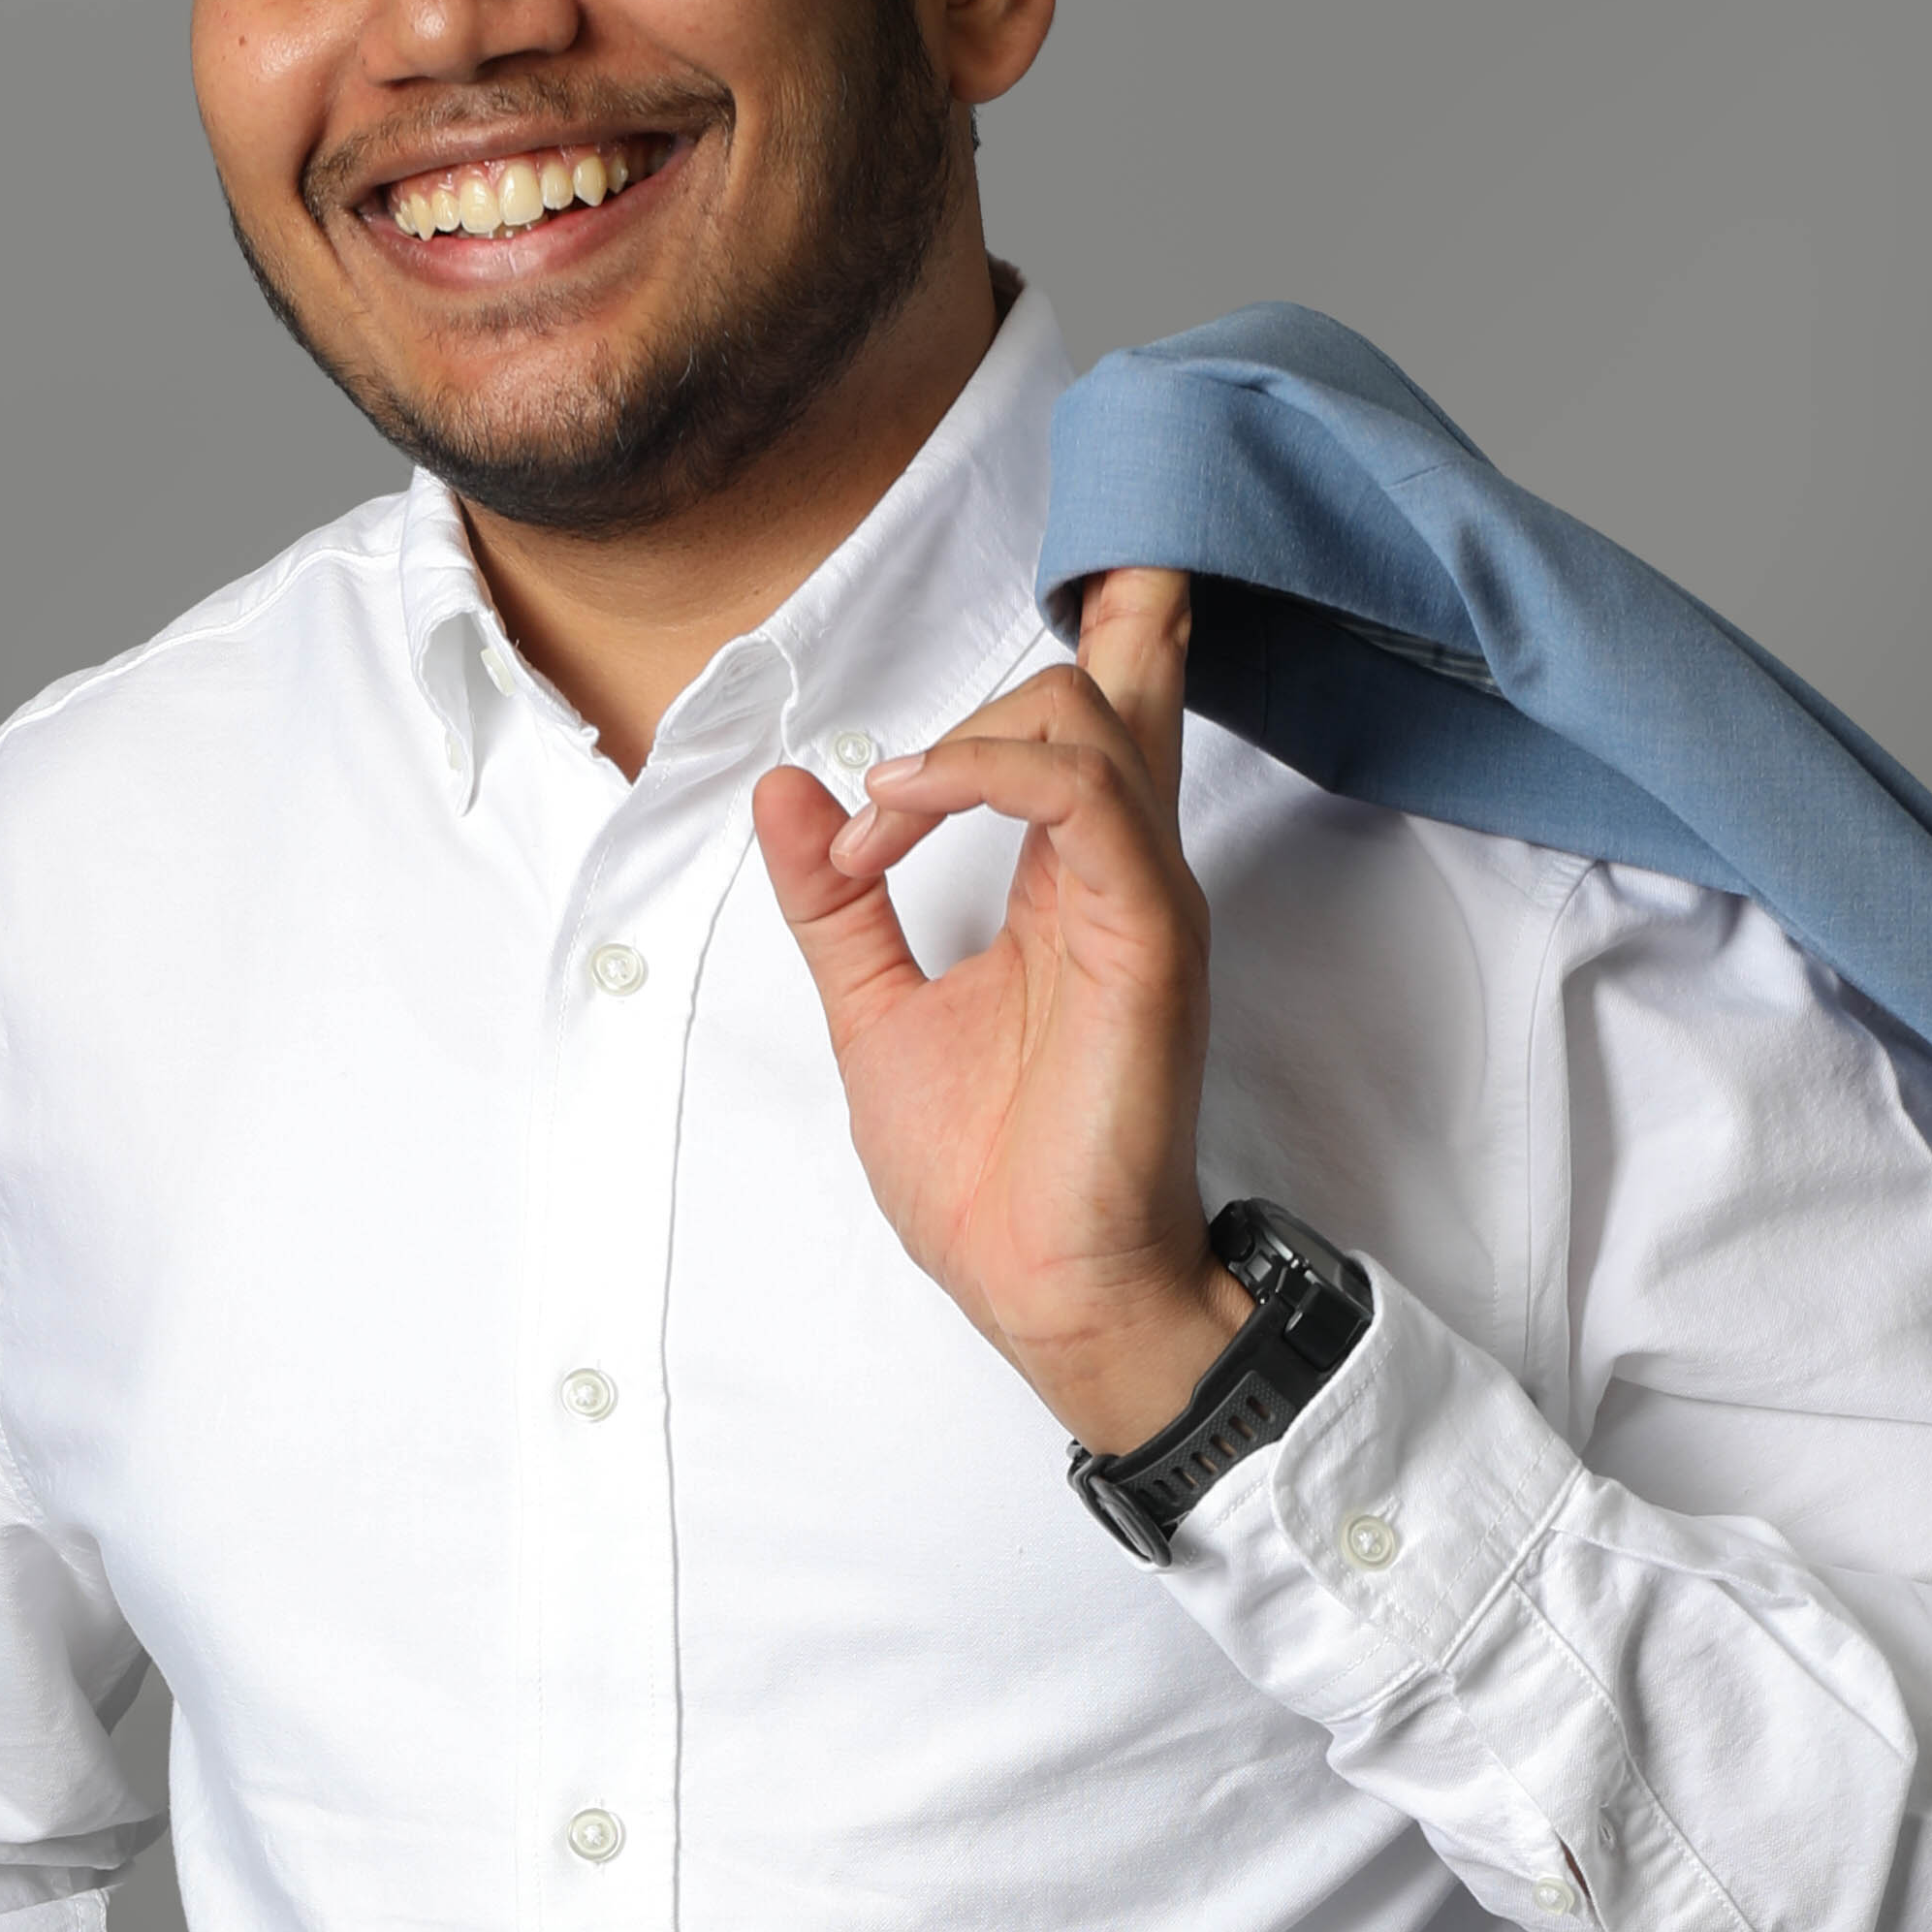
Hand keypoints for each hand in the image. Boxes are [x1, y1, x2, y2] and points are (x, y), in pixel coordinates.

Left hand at [751, 565, 1245, 1457]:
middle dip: (1017, 661)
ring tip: (882, 818)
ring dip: (960, 736)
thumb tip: (786, 791)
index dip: (1065, 639)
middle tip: (884, 797)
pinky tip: (910, 802)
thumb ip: (837, 900)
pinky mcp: (1146, 935)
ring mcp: (1140, 899)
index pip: (1090, 721)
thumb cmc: (993, 1180)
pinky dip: (986, 770)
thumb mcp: (873, 1012)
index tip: (919, 736)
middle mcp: (1120, 873)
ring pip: (1082, 715)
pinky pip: (1085, 792)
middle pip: (1104, 682)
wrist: (1044, 1292)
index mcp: (1072, 882)